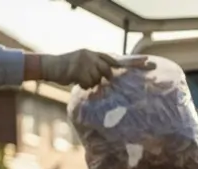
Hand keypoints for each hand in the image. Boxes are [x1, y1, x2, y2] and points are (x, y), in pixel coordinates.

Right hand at [38, 50, 152, 89]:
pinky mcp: (78, 68)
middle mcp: (92, 55)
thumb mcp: (85, 66)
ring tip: (79, 78)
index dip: (133, 61)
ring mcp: (85, 61)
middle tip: (91, 78)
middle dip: (103, 78)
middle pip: (108, 71)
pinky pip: (88, 83)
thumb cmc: (69, 69)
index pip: (117, 58)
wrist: (49, 66)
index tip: (147, 61)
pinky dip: (83, 85)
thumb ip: (99, 70)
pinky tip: (75, 80)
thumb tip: (111, 79)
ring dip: (90, 83)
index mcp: (95, 54)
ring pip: (98, 79)